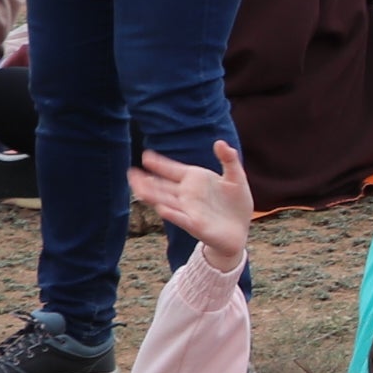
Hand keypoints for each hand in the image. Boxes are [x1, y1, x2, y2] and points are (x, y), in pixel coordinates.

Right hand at [127, 140, 255, 270]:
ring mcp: (190, 210)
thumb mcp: (236, 178)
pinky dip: (173, 214)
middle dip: (146, 180)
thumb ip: (229, 160)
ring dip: (152, 196)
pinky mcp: (197, 225)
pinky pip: (182, 218)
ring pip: (166, 201)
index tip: (146, 156)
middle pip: (162, 186)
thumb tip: (220, 142)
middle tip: (131, 173)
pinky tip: (162, 208)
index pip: (172, 169)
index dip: (160, 163)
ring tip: (138, 189)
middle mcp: (187, 195)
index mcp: (194, 180)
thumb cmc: (235, 204)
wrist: (241, 230)